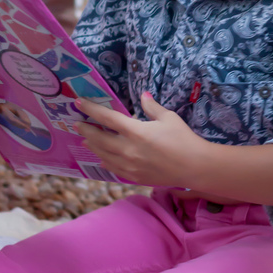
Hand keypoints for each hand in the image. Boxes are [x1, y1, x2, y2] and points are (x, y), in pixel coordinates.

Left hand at [75, 92, 209, 186]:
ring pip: (103, 155)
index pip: (107, 118)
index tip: (79, 103)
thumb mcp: (168, 118)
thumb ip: (151, 107)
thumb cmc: (183, 139)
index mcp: (135, 131)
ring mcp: (129, 165)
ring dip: (93, 146)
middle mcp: (128, 149)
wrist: (194, 166)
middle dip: (86, 130)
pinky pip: (113, 168)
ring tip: (87, 140)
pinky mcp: (134, 177)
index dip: (91, 109)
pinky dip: (105, 161)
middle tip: (78, 124)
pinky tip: (102, 158)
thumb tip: (143, 95)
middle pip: (99, 139)